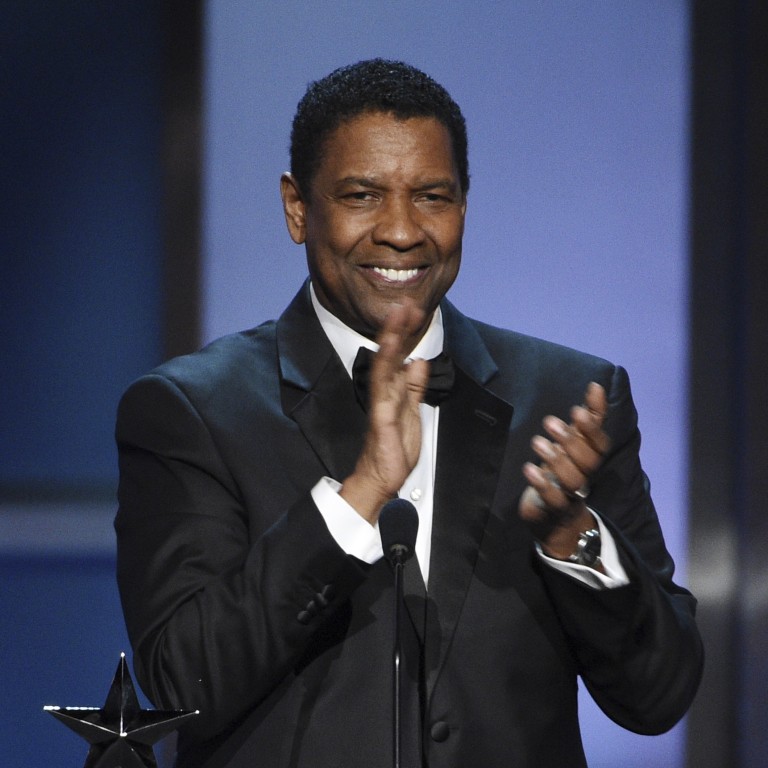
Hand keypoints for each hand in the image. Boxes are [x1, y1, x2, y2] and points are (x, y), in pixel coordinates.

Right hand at [340, 301, 428, 523]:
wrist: (382, 478)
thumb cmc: (394, 449)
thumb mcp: (411, 412)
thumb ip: (414, 387)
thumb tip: (418, 361)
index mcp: (394, 391)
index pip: (400, 356)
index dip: (407, 334)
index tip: (413, 311)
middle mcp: (386, 392)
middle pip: (392, 354)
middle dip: (399, 328)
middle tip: (406, 303)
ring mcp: (382, 402)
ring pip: (385, 364)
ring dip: (391, 338)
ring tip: (397, 314)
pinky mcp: (381, 415)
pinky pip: (382, 386)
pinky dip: (386, 365)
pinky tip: (390, 347)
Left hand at [519, 382, 609, 558]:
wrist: (554, 518)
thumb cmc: (563, 470)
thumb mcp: (574, 443)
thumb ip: (588, 417)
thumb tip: (596, 386)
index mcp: (590, 459)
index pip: (601, 445)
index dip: (592, 429)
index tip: (577, 410)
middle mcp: (584, 477)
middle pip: (589, 463)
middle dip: (572, 441)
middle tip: (550, 422)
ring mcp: (570, 496)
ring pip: (573, 481)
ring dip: (556, 460)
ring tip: (537, 442)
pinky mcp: (552, 511)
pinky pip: (553, 500)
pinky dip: (542, 484)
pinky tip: (529, 468)